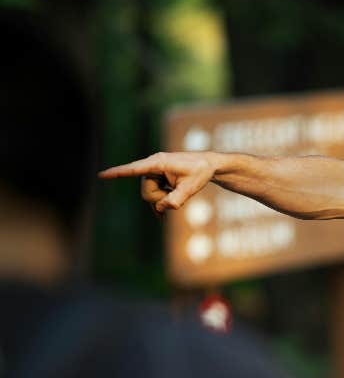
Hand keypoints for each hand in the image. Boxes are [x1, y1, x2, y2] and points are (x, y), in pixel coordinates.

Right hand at [99, 151, 217, 214]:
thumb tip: (161, 210)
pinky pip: (152, 196)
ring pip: (149, 196)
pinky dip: (160, 203)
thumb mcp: (191, 188)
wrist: (207, 165)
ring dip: (163, 200)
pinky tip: (163, 214)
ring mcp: (153, 173)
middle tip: (177, 195)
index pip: (134, 169)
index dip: (117, 173)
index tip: (102, 175)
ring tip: (177, 193)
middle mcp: (152, 166)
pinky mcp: (156, 178)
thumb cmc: (200, 172)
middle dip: (160, 200)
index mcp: (158, 163)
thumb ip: (176, 199)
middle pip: (146, 192)